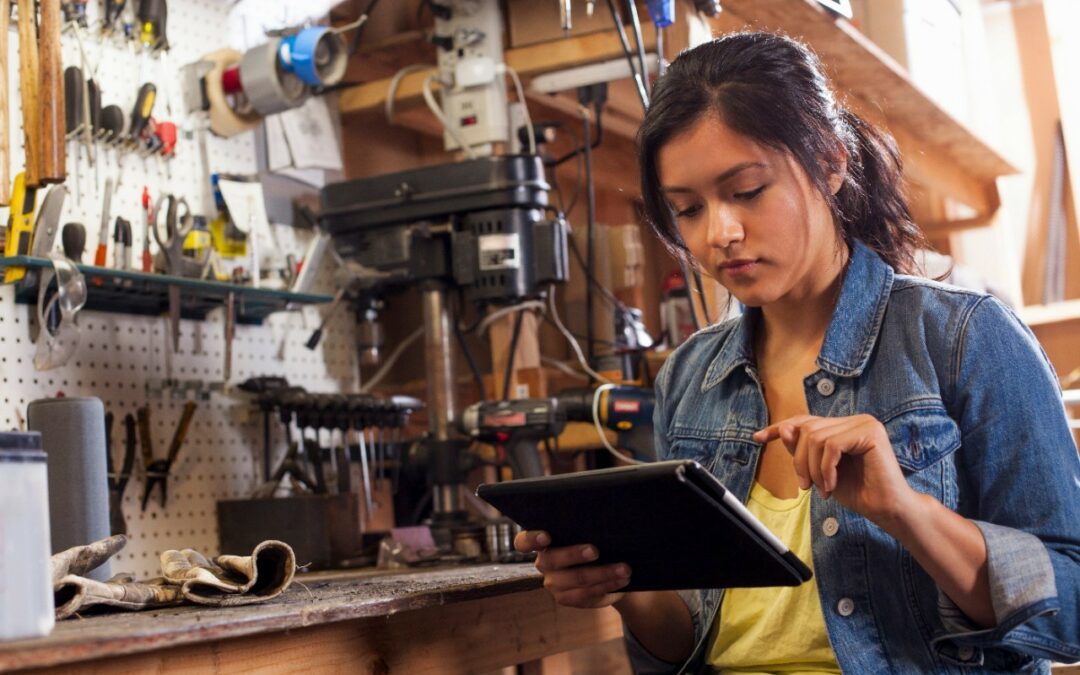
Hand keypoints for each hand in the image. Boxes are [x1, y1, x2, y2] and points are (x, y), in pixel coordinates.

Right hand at [514, 530, 631, 608]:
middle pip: (552, 560)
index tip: (546, 536)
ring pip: (575, 578)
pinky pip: (586, 593)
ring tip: (624, 568)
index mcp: (542, 542)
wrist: (606, 571)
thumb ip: (585, 526)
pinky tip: (622, 580)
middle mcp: (544, 562)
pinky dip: (607, 584)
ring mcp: (553, 583)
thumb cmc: (595, 541)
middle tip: (596, 550)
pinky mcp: (566, 598)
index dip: (532, 539)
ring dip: (603, 572)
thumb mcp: (587, 532)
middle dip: (574, 554)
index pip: (523, 541)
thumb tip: (601, 515)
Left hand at [753, 414, 916, 524]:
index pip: (804, 421)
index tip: (757, 438)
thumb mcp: (819, 471)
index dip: (779, 429)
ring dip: (812, 468)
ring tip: (822, 489)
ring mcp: (863, 423)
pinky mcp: (870, 431)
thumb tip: (784, 428)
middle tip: (806, 487)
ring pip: (816, 438)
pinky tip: (831, 485)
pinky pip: (831, 445)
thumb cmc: (857, 492)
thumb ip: (802, 451)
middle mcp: (853, 420)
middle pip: (806, 430)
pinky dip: (825, 469)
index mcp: (841, 427)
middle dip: (799, 461)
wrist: (887, 509)